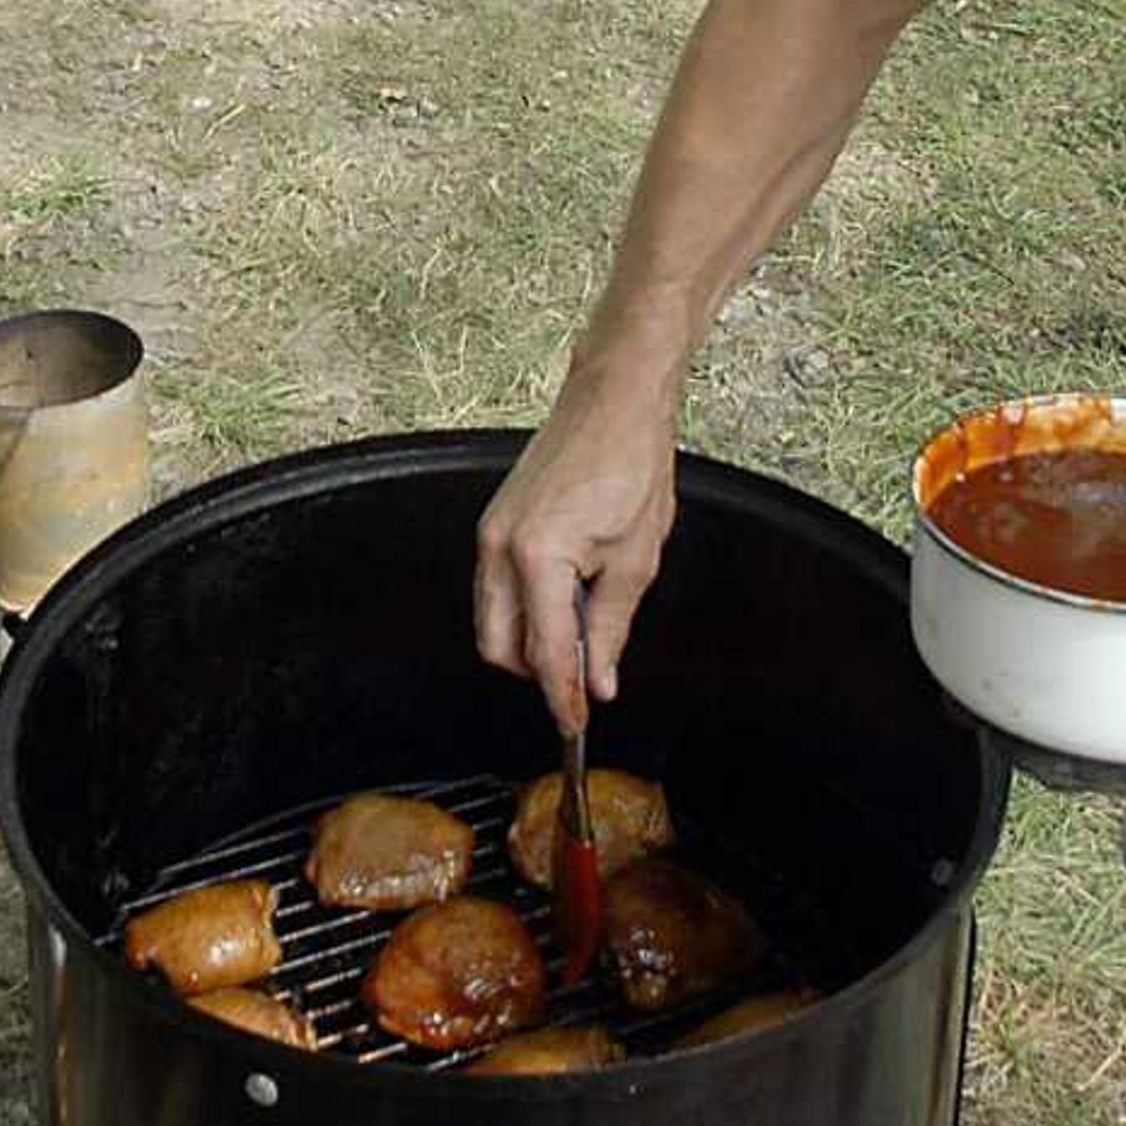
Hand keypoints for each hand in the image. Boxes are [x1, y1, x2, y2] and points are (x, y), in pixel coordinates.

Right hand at [473, 366, 679, 735]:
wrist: (614, 401)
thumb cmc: (630, 464)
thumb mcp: (635, 560)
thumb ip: (610, 629)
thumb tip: (598, 680)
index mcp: (537, 556)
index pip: (543, 652)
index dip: (562, 696)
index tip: (576, 724)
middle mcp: (499, 546)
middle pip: (497, 646)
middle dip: (535, 674)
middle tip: (582, 680)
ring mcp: (490, 532)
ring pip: (492, 620)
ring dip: (529, 641)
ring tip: (582, 635)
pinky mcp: (495, 522)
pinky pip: (496, 588)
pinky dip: (524, 610)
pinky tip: (566, 603)